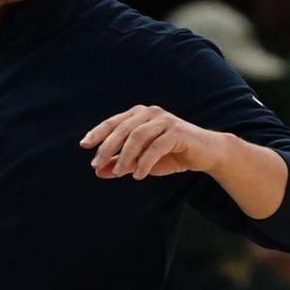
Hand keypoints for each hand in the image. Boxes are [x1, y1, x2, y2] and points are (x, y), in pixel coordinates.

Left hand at [80, 105, 226, 179]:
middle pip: (123, 128)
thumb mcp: (141, 162)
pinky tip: (138, 175)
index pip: (113, 122)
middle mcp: (150, 114)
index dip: (97, 133)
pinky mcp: (177, 132)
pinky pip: (156, 146)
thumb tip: (98, 171)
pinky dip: (144, 162)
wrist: (206, 154)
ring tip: (118, 172)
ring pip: (138, 136)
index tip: (84, 145)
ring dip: (125, 155)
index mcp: (139, 115)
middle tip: (96, 164)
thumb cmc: (171, 154)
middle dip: (108, 147)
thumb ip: (121, 164)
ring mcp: (164, 121)